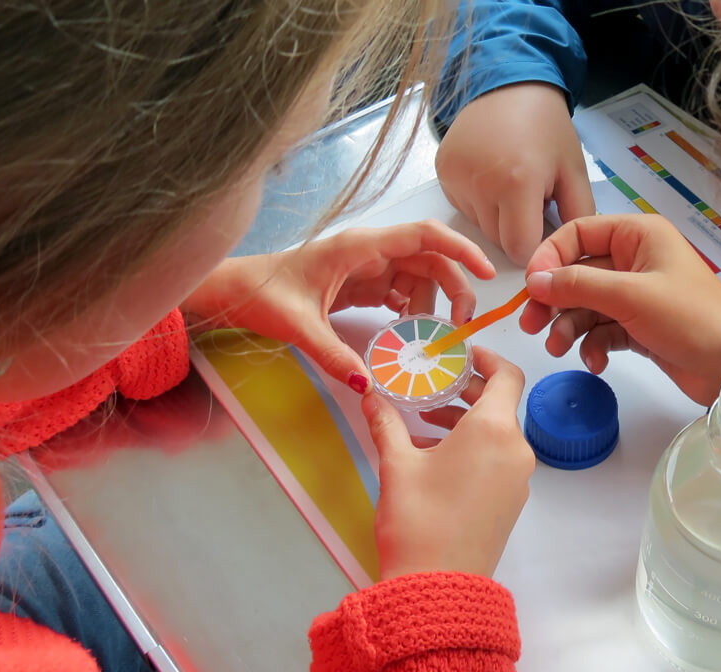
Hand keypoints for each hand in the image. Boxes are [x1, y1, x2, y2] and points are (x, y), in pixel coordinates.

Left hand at [182, 221, 494, 391]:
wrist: (234, 291)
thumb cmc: (261, 294)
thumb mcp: (298, 326)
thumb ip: (333, 355)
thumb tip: (365, 385)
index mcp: (359, 246)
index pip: (423, 236)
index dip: (460, 250)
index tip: (486, 273)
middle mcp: (368, 250)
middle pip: (429, 259)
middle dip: (453, 287)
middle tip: (461, 324)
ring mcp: (366, 266)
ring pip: (417, 276)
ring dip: (431, 303)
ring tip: (432, 335)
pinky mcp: (362, 282)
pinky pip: (400, 291)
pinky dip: (411, 311)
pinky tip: (408, 333)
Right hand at [362, 347, 533, 579]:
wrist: (437, 589)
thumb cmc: (417, 519)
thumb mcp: (396, 465)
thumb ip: (386, 423)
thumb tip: (369, 394)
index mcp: (495, 430)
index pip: (507, 376)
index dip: (486, 357)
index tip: (460, 352)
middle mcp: (517, 450)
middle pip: (501, 404)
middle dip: (467, 390)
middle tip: (432, 386)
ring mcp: (518, 479)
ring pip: (498, 434)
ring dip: (465, 421)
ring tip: (422, 424)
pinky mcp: (511, 503)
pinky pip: (498, 459)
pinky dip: (473, 447)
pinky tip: (433, 458)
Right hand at [436, 82, 594, 263]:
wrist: (511, 86)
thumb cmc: (547, 128)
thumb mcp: (574, 171)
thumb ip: (577, 217)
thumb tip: (567, 256)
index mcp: (517, 183)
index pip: (519, 248)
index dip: (535, 244)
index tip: (544, 225)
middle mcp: (480, 183)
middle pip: (498, 241)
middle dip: (517, 228)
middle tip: (531, 196)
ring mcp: (456, 177)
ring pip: (479, 226)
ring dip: (497, 216)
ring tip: (510, 182)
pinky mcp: (442, 171)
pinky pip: (463, 207)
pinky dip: (479, 201)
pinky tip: (491, 174)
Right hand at [521, 215, 720, 404]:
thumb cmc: (687, 317)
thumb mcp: (630, 296)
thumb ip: (578, 285)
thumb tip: (534, 281)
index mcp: (637, 235)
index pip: (578, 233)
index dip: (550, 257)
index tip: (531, 287)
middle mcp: (634, 259)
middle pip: (577, 273)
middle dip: (554, 300)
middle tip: (531, 327)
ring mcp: (636, 295)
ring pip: (586, 305)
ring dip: (569, 328)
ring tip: (560, 350)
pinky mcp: (638, 326)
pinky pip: (602, 330)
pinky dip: (594, 345)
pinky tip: (597, 362)